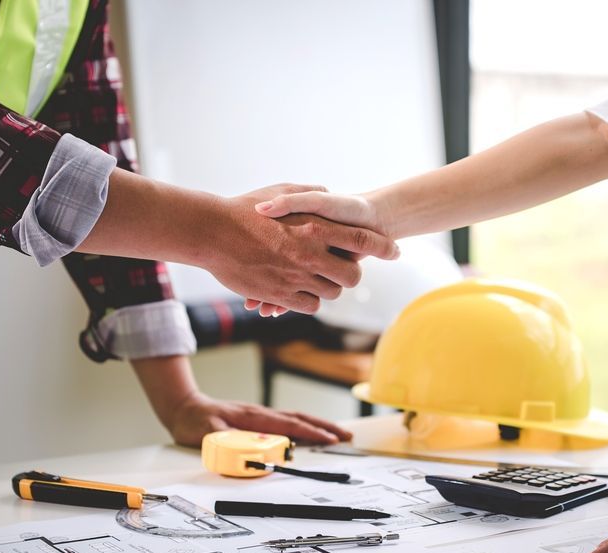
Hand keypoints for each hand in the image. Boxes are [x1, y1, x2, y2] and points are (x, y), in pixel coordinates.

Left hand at [163, 391, 351, 446]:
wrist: (184, 407)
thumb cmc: (194, 421)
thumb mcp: (206, 435)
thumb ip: (225, 444)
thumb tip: (246, 453)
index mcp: (253, 417)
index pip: (289, 424)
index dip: (311, 433)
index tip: (330, 440)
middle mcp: (261, 413)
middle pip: (300, 418)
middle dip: (325, 427)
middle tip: (347, 436)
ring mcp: (261, 415)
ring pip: (296, 418)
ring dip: (318, 425)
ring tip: (337, 434)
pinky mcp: (258, 420)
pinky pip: (288, 421)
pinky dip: (305, 426)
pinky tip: (311, 433)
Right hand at [203, 185, 398, 314]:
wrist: (212, 232)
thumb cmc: (245, 209)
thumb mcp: (282, 191)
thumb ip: (311, 195)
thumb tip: (330, 193)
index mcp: (315, 226)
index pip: (364, 240)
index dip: (384, 248)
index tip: (395, 252)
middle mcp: (310, 254)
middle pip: (351, 277)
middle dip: (351, 275)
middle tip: (344, 271)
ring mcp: (295, 276)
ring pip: (331, 293)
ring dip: (329, 288)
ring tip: (319, 278)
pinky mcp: (280, 294)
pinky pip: (309, 305)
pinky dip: (310, 300)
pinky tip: (302, 289)